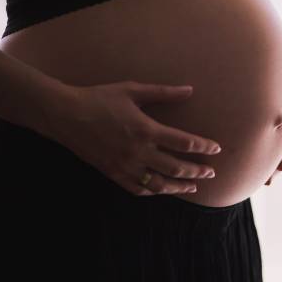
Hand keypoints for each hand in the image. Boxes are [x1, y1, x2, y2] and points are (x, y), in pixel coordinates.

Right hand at [46, 81, 221, 195]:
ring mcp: (125, 166)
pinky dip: (153, 192)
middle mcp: (138, 152)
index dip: (204, 147)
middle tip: (212, 173)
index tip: (216, 149)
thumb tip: (190, 90)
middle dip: (197, 171)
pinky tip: (162, 190)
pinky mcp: (112, 174)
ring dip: (179, 186)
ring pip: (159, 184)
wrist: (65, 115)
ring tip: (194, 187)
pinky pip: (137, 189)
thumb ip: (163, 92)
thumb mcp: (133, 90)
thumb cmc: (100, 98)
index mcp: (146, 130)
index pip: (184, 143)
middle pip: (177, 167)